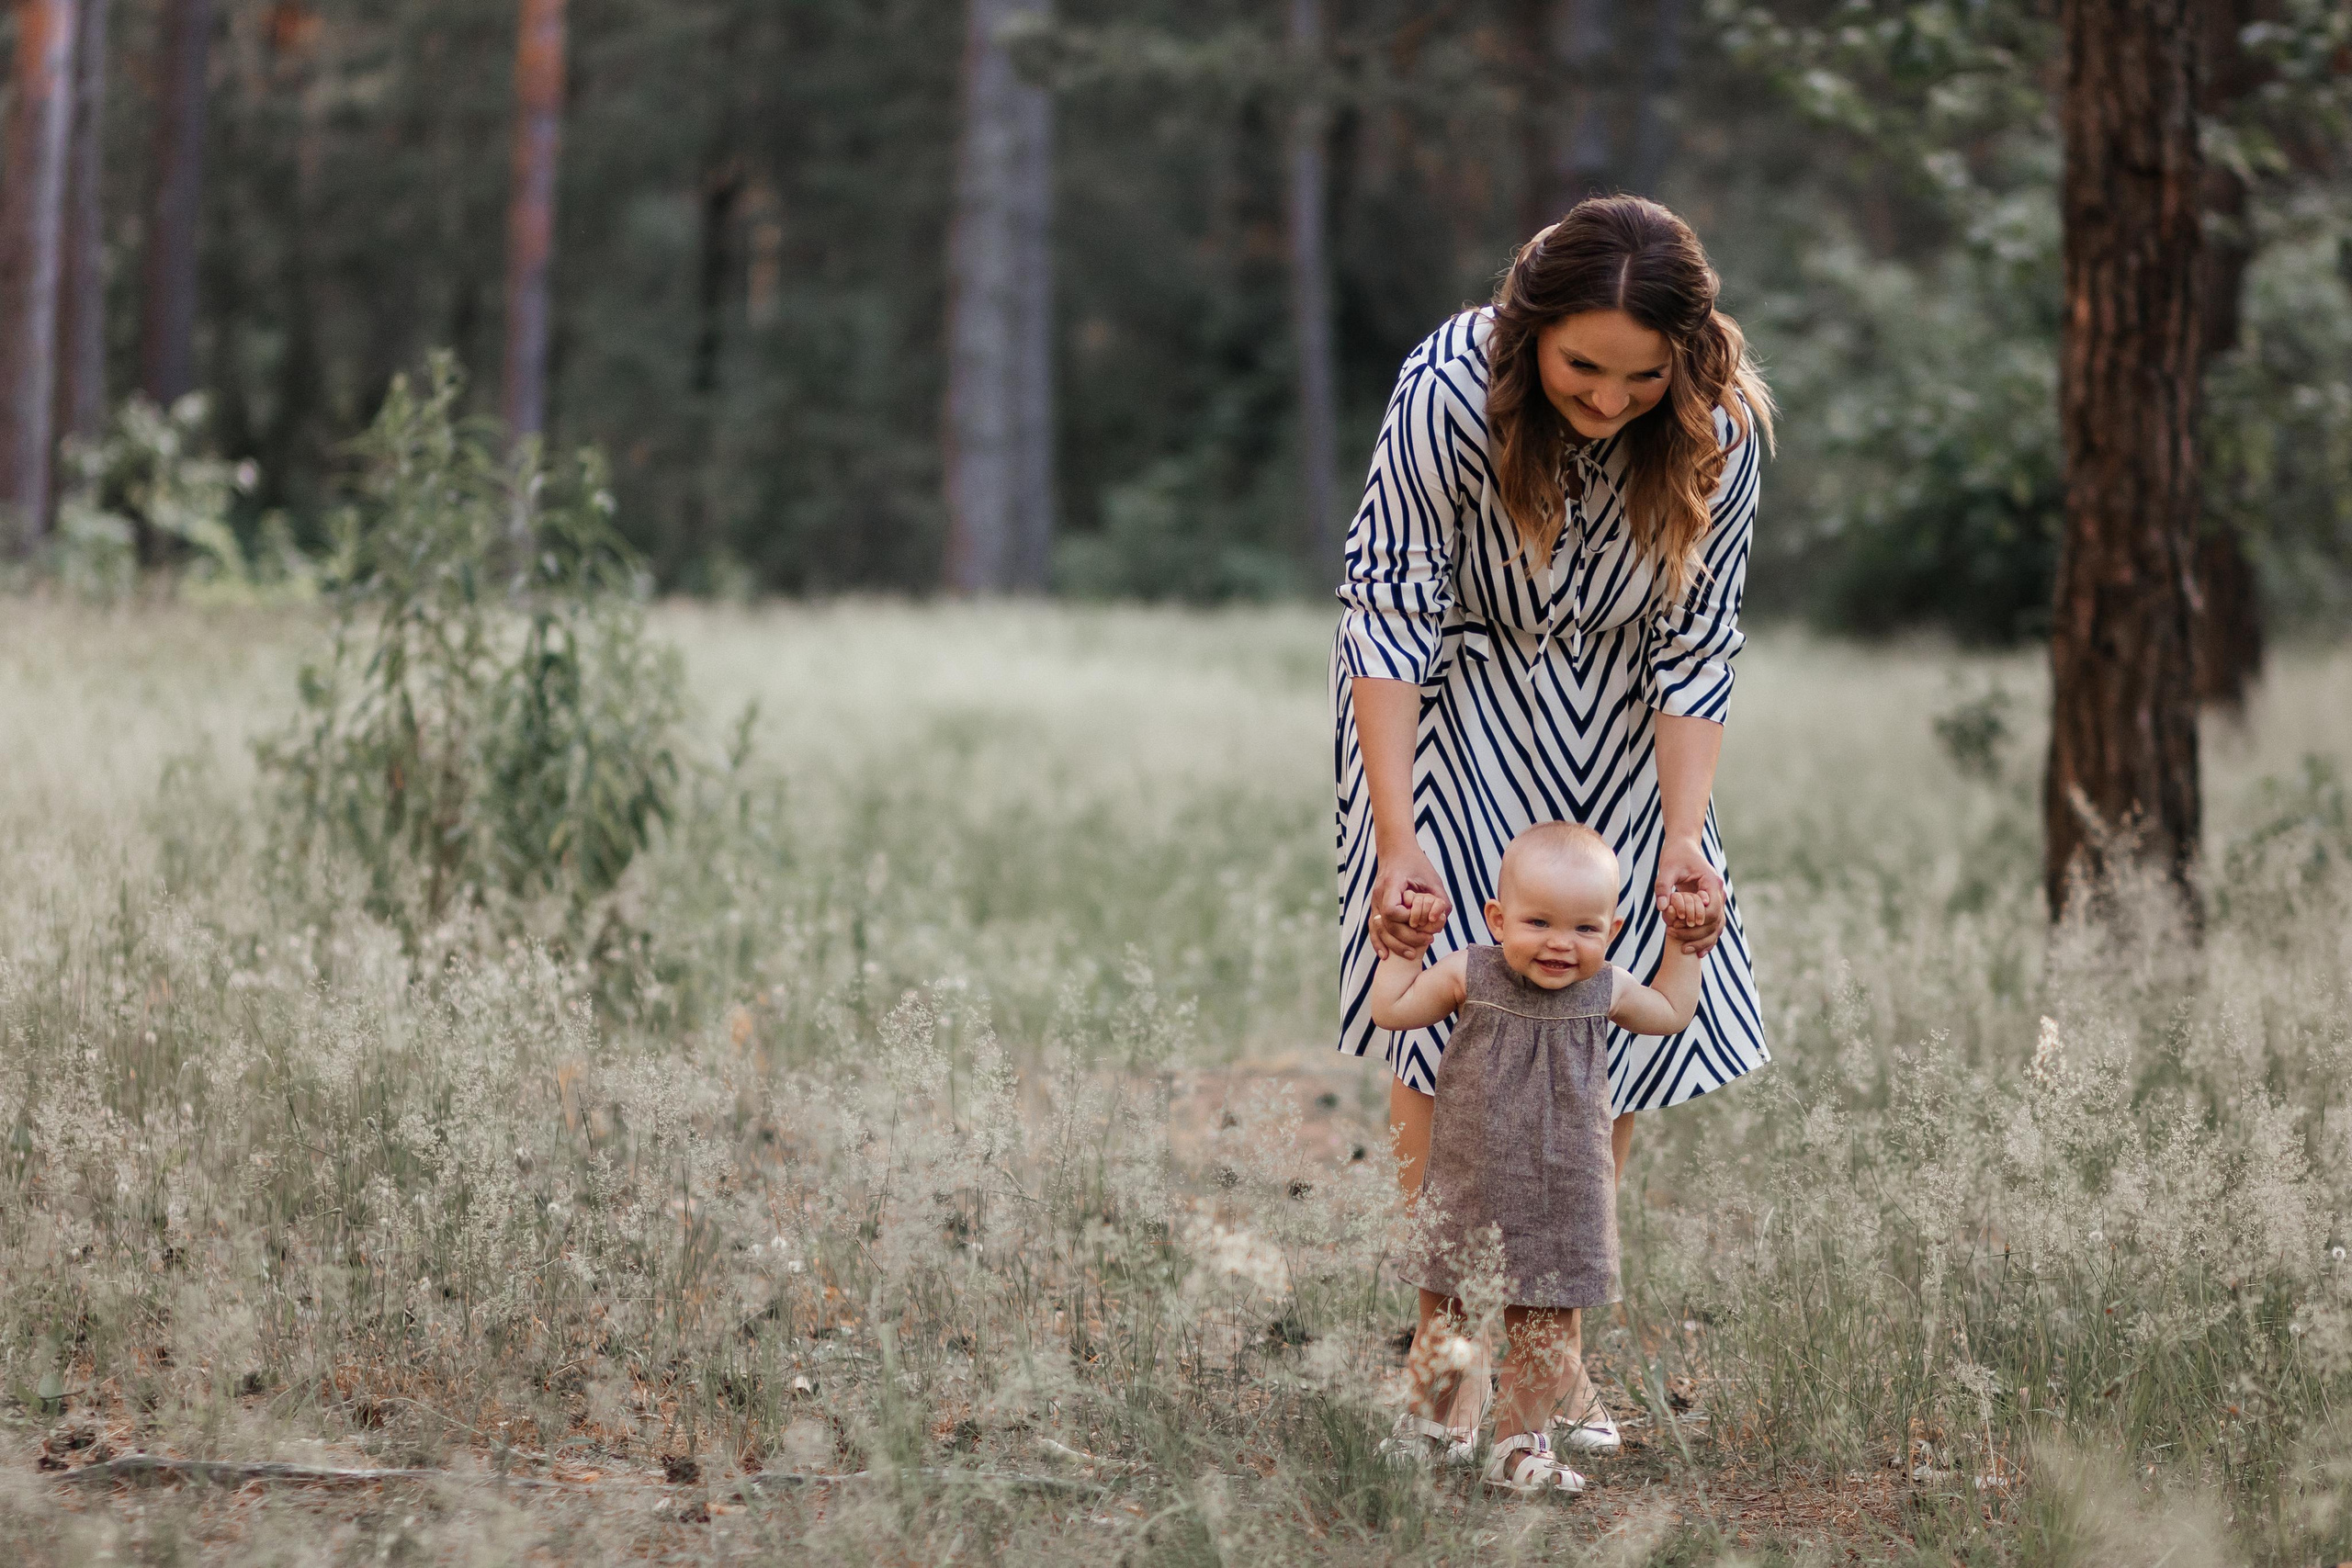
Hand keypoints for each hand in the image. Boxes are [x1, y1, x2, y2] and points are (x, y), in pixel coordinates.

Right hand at [1369, 843, 1451, 959]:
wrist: (1396, 851)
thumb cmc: (1416, 863)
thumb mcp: (1433, 879)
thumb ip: (1440, 900)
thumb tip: (1440, 921)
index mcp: (1391, 885)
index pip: (1392, 911)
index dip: (1407, 920)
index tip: (1422, 921)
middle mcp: (1379, 895)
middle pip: (1386, 925)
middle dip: (1407, 938)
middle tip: (1428, 941)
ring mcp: (1374, 902)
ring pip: (1378, 930)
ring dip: (1394, 945)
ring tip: (1412, 954)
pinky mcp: (1375, 907)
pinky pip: (1373, 928)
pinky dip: (1378, 943)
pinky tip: (1384, 955)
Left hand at [1654, 836, 1724, 956]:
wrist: (1683, 847)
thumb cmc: (1675, 856)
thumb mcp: (1666, 869)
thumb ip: (1663, 887)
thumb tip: (1663, 908)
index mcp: (1712, 883)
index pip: (1712, 910)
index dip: (1697, 922)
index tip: (1678, 927)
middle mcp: (1718, 892)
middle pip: (1716, 922)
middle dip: (1698, 934)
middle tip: (1678, 941)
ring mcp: (1716, 899)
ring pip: (1717, 926)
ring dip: (1704, 940)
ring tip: (1687, 950)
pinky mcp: (1710, 904)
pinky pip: (1713, 924)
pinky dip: (1707, 938)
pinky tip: (1699, 951)